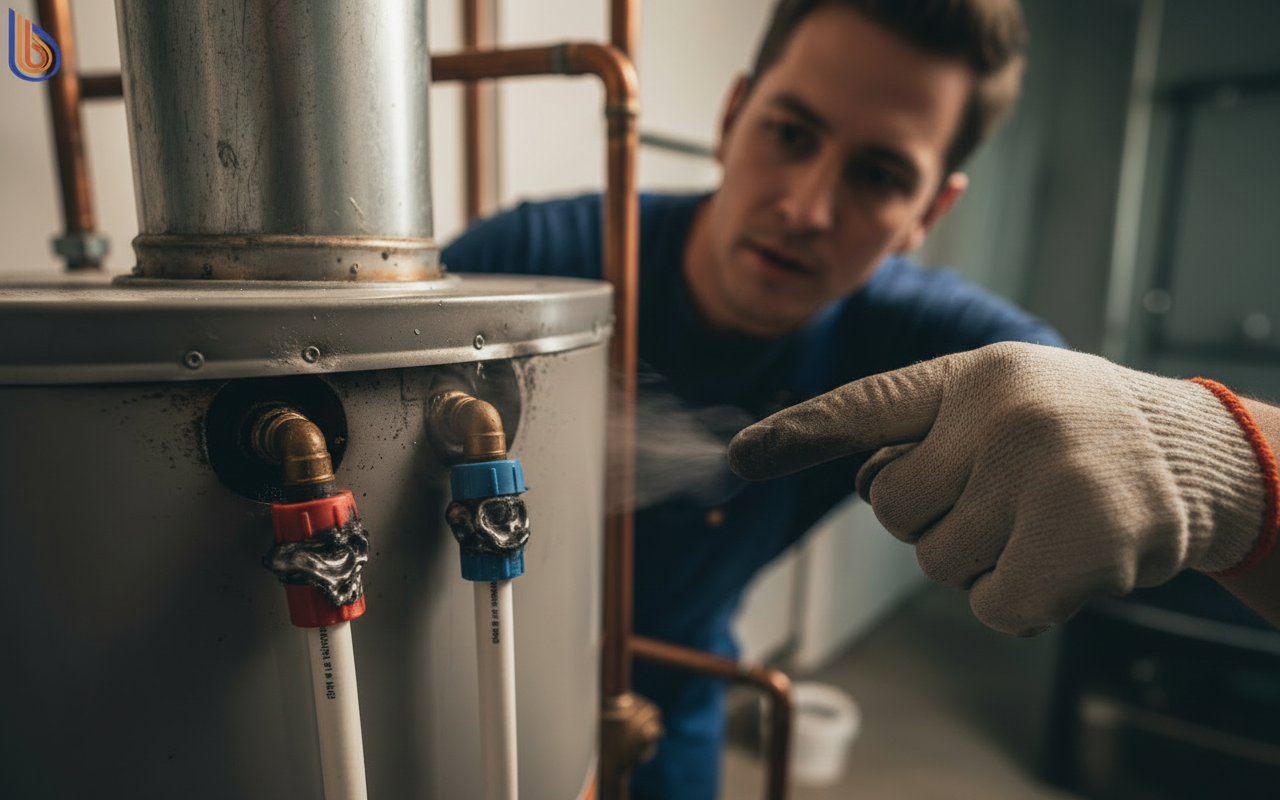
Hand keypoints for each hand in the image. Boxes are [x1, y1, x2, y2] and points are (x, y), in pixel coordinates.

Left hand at [728, 342, 1276, 634]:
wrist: (1193, 458)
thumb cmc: (1074, 428)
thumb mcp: (1001, 396)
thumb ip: (927, 428)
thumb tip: (866, 484)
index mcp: (971, 375)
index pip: (866, 405)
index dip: (797, 433)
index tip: (737, 456)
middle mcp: (1000, 417)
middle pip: (893, 511)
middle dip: (934, 515)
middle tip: (1003, 491)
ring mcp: (1039, 479)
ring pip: (939, 563)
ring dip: (982, 557)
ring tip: (1042, 517)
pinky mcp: (1073, 547)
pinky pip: (989, 606)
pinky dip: (1017, 600)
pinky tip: (1063, 559)